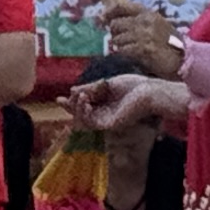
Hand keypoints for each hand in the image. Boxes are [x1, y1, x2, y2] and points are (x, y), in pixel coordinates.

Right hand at [70, 73, 188, 132]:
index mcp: (106, 104)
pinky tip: (83, 101)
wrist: (150, 93)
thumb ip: (90, 88)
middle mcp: (105, 114)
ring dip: (76, 108)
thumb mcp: (107, 84)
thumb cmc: (135, 86)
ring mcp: (107, 121)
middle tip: (59, 99)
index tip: (62, 95)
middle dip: (69, 107)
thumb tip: (72, 90)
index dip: (72, 101)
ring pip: (83, 119)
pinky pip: (90, 122)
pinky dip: (83, 112)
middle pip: (81, 114)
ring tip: (79, 96)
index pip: (85, 105)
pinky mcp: (110, 125)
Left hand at [100, 2, 181, 76]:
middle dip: (116, 34)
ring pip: (117, 39)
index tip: (103, 18)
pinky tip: (134, 56)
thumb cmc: (169, 44)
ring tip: (132, 50)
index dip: (109, 12)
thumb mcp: (156, 26)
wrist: (185, 59)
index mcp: (148, 14)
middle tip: (122, 40)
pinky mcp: (143, 49)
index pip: (121, 6)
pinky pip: (123, 50)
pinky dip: (125, 54)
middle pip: (116, 24)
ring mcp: (144, 35)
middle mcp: (145, 21)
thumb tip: (112, 21)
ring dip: (121, 46)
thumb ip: (138, 22)